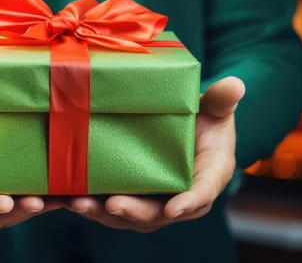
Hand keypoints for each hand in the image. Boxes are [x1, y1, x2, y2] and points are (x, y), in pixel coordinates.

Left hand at [66, 76, 245, 231]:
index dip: (189, 202)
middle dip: (134, 212)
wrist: (187, 131)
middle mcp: (181, 198)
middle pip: (158, 213)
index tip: (176, 206)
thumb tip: (235, 84)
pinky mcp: (130, 197)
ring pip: (129, 217)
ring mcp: (153, 201)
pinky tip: (66, 198)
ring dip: (103, 213)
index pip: (201, 194)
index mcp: (208, 178)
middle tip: (113, 204)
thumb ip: (222, 100)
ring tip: (79, 203)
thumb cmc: (205, 121)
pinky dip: (90, 206)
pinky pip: (109, 208)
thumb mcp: (216, 109)